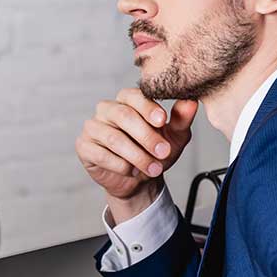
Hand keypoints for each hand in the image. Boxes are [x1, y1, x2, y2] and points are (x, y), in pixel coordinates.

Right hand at [76, 90, 196, 222]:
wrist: (139, 180)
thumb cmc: (154, 152)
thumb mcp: (174, 137)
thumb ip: (181, 119)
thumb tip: (192, 102)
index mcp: (127, 99)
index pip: (134, 96)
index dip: (148, 108)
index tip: (163, 121)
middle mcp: (107, 109)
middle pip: (123, 116)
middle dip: (146, 136)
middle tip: (163, 153)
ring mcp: (93, 127)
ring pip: (114, 138)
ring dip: (137, 156)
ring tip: (154, 168)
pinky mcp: (84, 146)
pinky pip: (101, 154)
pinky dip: (120, 165)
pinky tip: (131, 171)